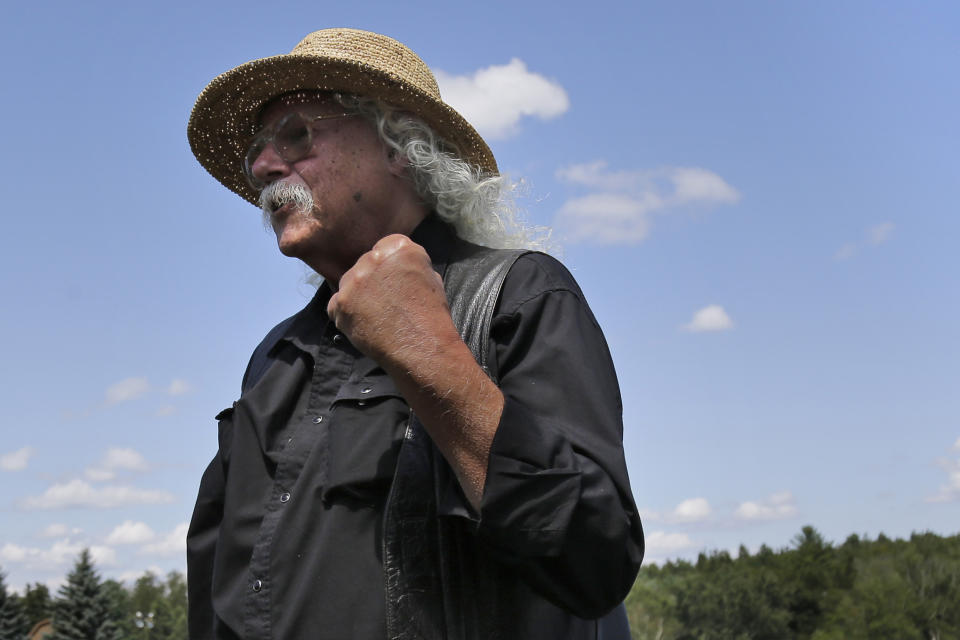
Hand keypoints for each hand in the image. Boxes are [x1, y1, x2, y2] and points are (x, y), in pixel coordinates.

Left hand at [327, 234, 459, 366]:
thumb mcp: (431, 278)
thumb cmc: (432, 315)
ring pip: (349, 283)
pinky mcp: (341, 303)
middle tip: (385, 301)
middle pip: (366, 264)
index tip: (396, 281)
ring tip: (375, 315)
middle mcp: (373, 258)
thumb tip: (398, 270)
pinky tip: (364, 325)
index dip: (390, 266)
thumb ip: (410, 266)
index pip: (386, 247)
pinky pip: (336, 305)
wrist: (422, 346)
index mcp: (399, 247)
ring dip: (358, 295)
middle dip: (373, 279)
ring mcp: (354, 280)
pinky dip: (346, 315)